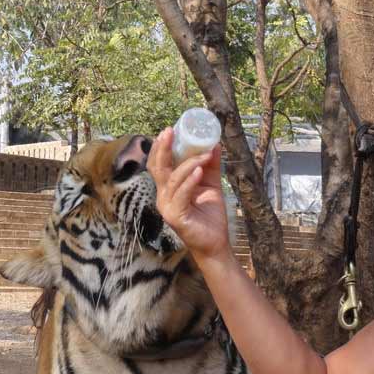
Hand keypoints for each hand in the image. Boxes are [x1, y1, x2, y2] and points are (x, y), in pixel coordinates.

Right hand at [147, 127, 230, 259]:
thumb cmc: (210, 216)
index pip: (159, 164)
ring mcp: (167, 207)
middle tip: (171, 131)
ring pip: (172, 179)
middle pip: (157, 168)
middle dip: (163, 148)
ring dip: (189, 164)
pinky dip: (189, 182)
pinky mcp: (175, 216)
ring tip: (205, 155)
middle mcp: (163, 196)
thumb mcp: (212, 185)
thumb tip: (215, 144)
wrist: (216, 243)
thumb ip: (211, 166)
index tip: (170, 129)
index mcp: (169, 187)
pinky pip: (181, 195)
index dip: (161, 147)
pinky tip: (198, 172)